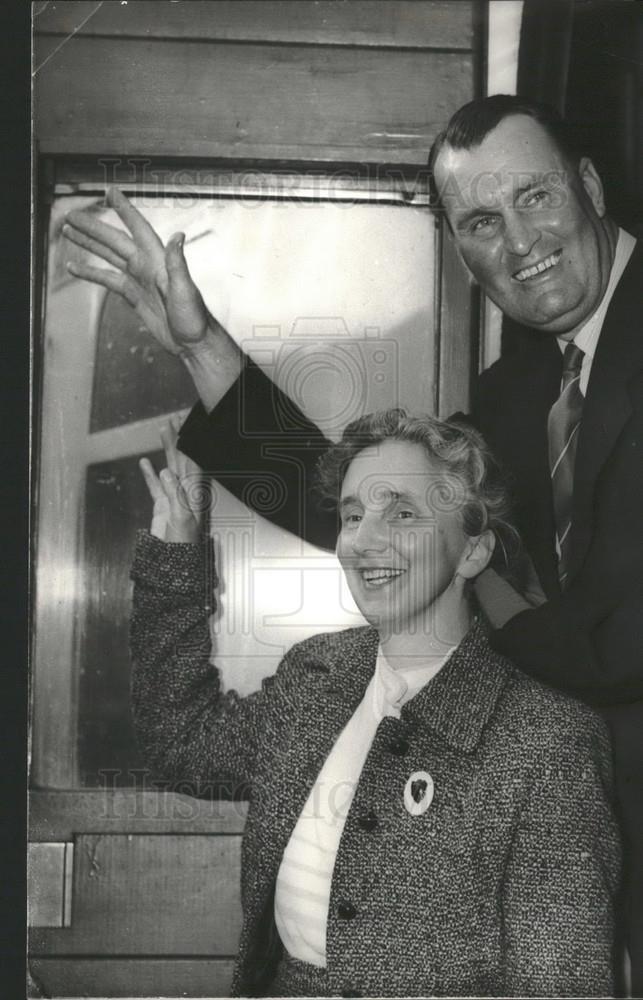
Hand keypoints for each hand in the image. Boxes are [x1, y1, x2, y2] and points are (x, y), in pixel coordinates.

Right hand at [63, 186, 210, 355]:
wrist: (192, 343)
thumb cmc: (194, 317)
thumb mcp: (185, 290)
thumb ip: (178, 263)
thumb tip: (178, 237)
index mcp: (158, 260)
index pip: (138, 228)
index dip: (124, 209)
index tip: (110, 192)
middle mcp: (146, 266)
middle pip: (115, 240)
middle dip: (93, 227)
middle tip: (71, 215)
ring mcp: (139, 280)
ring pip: (108, 256)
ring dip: (89, 244)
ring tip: (69, 232)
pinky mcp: (133, 295)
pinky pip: (108, 279)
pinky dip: (91, 273)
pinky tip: (76, 267)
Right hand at [139, 417, 205, 543]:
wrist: (173, 562)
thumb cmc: (183, 542)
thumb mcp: (181, 517)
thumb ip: (174, 494)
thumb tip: (166, 471)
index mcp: (193, 492)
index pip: (192, 462)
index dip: (189, 443)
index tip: (185, 425)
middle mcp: (185, 491)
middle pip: (181, 459)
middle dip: (177, 439)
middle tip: (173, 420)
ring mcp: (173, 497)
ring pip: (169, 467)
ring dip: (165, 449)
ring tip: (162, 431)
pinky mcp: (162, 505)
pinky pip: (155, 485)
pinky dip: (150, 473)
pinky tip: (145, 462)